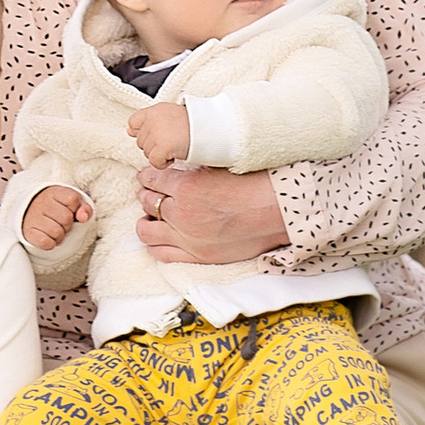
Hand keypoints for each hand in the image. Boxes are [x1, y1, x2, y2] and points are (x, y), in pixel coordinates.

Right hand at [20, 183, 92, 252]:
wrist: (29, 212)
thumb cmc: (55, 208)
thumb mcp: (71, 203)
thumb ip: (84, 208)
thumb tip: (83, 218)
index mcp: (53, 192)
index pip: (72, 199)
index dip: (75, 208)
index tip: (68, 209)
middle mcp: (41, 203)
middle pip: (66, 219)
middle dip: (68, 224)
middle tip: (61, 223)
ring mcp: (33, 217)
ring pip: (57, 233)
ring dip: (60, 236)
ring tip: (55, 230)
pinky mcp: (28, 232)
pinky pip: (46, 243)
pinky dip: (51, 244)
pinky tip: (48, 237)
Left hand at [127, 99, 192, 168]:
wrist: (211, 128)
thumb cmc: (194, 124)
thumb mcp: (169, 116)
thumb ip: (149, 121)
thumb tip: (129, 131)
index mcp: (154, 110)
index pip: (133, 122)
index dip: (143, 133)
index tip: (157, 136)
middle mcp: (153, 119)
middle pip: (141, 141)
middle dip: (155, 145)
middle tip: (172, 141)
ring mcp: (156, 133)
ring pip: (147, 153)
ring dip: (160, 154)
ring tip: (176, 146)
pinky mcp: (162, 146)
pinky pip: (154, 162)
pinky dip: (164, 163)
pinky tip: (175, 156)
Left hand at [133, 166, 287, 261]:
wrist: (277, 210)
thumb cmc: (254, 184)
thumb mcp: (216, 166)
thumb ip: (190, 171)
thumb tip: (171, 171)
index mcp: (187, 187)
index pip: (151, 179)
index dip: (147, 176)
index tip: (148, 176)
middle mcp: (182, 214)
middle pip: (146, 202)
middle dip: (146, 194)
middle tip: (150, 191)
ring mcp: (188, 239)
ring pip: (146, 231)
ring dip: (146, 219)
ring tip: (152, 215)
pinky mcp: (197, 257)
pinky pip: (162, 254)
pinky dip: (156, 243)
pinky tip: (161, 235)